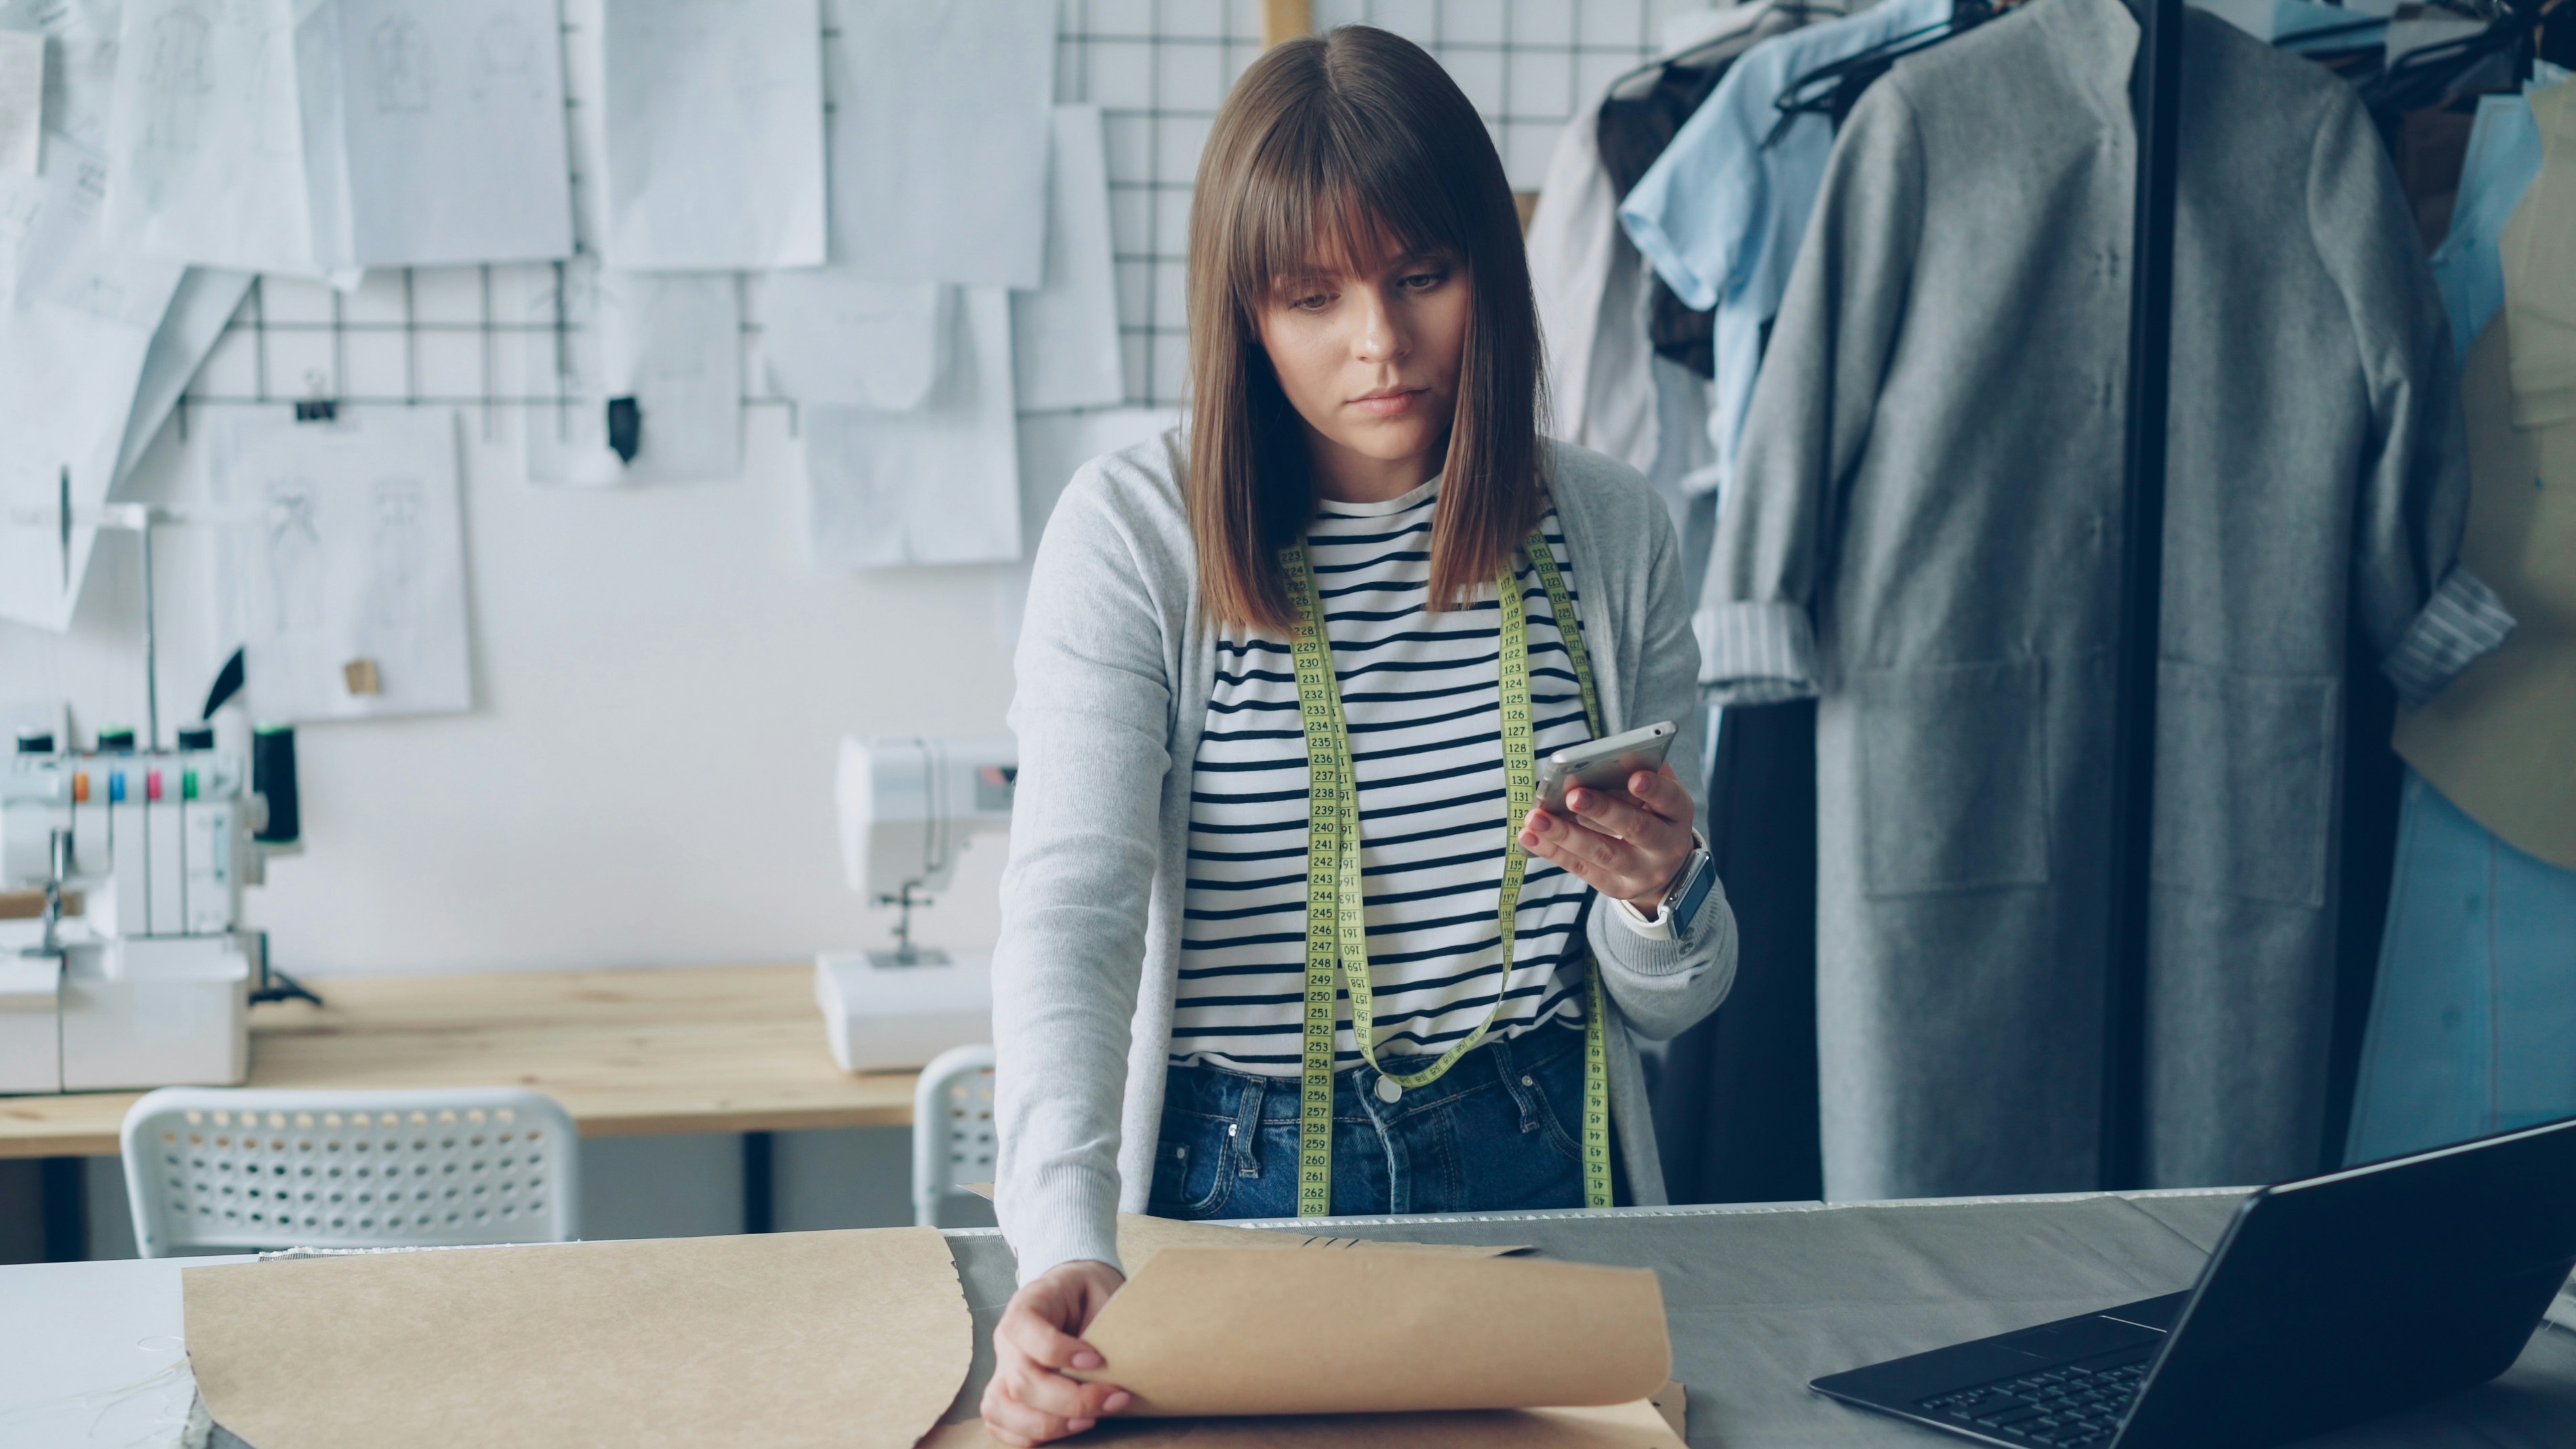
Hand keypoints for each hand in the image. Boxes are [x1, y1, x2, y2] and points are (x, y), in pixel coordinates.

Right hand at [982, 1259, 1130, 1444]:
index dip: (1057, 1350)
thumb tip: (1121, 1363)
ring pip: (1000, 1408)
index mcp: (1027, 1304)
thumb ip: (1105, 1321)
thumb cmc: (1090, 1293)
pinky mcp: (1004, 1394)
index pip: (1022, 1328)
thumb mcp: (1101, 1290)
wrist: (1076, 1293)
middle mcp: (1007, 1341)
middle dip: (1069, 1400)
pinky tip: (1065, 1430)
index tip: (1098, 1359)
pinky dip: (1027, 1436)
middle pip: (1020, 1380)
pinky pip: (998, 1424)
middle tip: (1114, 1399)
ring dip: (1047, 1425)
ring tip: (1089, 1421)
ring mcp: (1001, 1370)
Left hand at [1518, 763, 1694, 914]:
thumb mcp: (1654, 796)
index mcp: (1677, 814)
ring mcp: (1641, 871)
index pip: (1670, 799)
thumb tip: (1599, 758)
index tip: (1635, 777)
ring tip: (1536, 817)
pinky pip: (1580, 868)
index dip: (1654, 789)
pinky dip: (1552, 850)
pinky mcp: (1615, 886)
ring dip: (1565, 834)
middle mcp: (1666, 846)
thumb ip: (1635, 774)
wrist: (1662, 867)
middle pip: (1636, 829)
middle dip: (1603, 810)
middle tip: (1574, 795)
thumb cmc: (1651, 814)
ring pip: (1602, 852)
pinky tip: (1529, 836)